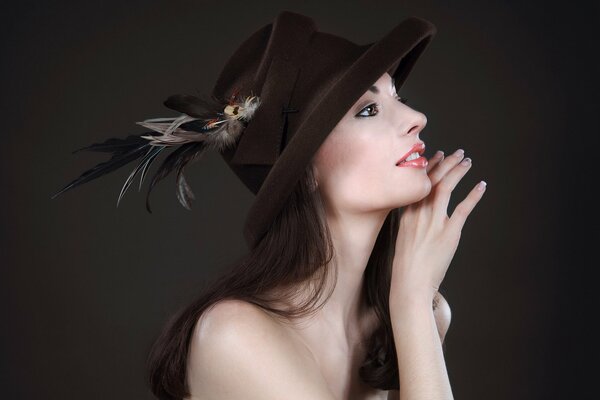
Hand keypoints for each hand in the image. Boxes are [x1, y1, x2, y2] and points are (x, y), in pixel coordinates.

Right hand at [390, 149, 486, 303]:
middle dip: (446, 163)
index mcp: (406, 213)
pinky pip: (464, 208)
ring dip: (458, 171)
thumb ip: (412, 220)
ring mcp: (434, 222)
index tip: (437, 155)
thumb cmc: (406, 264)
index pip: (418, 182)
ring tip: (467, 162)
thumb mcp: (403, 236)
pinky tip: (481, 186)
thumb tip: (420, 212)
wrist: (409, 282)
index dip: (429, 166)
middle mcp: (419, 213)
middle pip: (433, 180)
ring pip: (446, 188)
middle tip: (457, 153)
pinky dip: (474, 195)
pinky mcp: (449, 232)